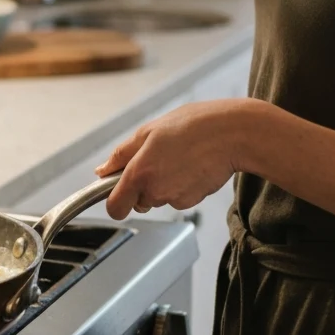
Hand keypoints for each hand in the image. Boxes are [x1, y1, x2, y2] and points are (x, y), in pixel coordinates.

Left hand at [94, 100, 264, 219]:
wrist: (232, 134)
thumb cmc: (192, 126)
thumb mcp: (148, 132)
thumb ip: (121, 155)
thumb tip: (102, 171)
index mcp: (139, 173)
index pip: (115, 207)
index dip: (114, 202)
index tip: (117, 192)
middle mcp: (155, 191)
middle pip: (138, 201)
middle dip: (142, 186)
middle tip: (156, 159)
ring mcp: (175, 198)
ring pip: (159, 197)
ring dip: (163, 182)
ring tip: (178, 157)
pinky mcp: (193, 200)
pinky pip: (178, 196)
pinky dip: (181, 184)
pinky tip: (191, 165)